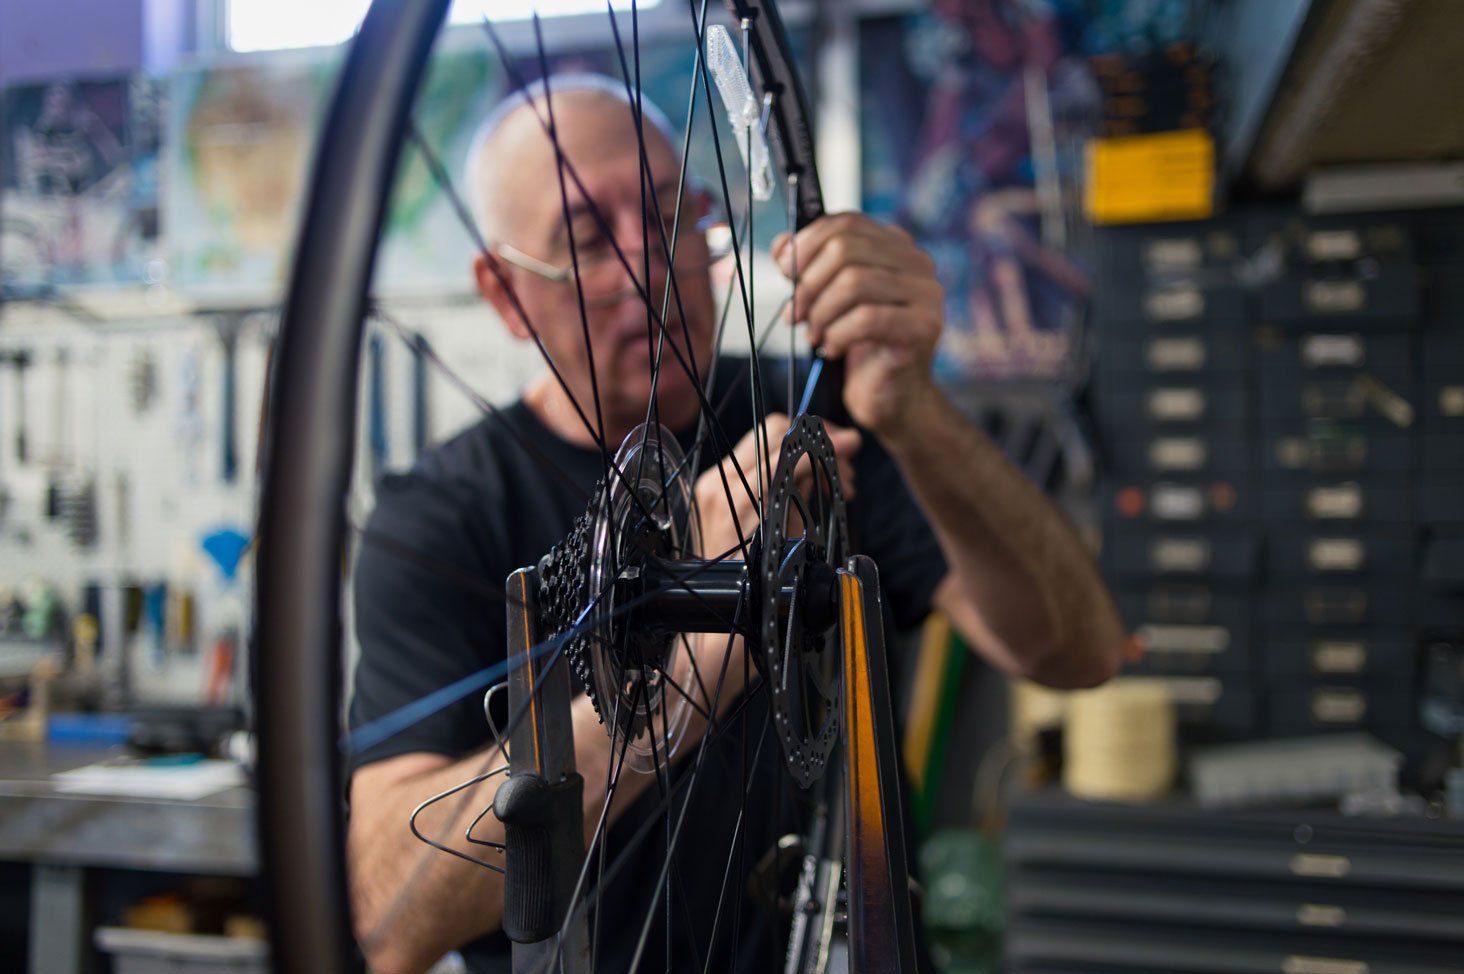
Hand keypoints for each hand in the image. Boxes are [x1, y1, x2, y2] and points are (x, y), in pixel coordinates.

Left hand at [692, 413, 859, 561]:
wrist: (725, 594)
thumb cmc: (759, 577)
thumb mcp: (792, 537)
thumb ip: (800, 493)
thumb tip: (816, 463)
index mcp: (743, 497)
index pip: (789, 451)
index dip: (825, 444)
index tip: (850, 443)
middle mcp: (722, 481)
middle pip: (774, 430)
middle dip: (813, 440)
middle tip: (840, 464)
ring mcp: (713, 479)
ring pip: (764, 439)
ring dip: (800, 449)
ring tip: (826, 479)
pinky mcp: (713, 482)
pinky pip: (751, 457)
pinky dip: (779, 461)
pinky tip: (800, 480)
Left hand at [773, 214, 943, 438]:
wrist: (891, 396)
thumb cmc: (860, 346)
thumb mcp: (828, 300)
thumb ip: (809, 269)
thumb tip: (783, 246)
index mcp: (896, 247)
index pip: (847, 223)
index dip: (808, 243)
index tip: (785, 271)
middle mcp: (917, 263)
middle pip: (846, 251)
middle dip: (809, 284)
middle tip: (795, 314)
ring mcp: (926, 294)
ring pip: (854, 282)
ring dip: (821, 313)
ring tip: (814, 335)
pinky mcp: (924, 326)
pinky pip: (867, 319)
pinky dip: (838, 334)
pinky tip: (831, 348)